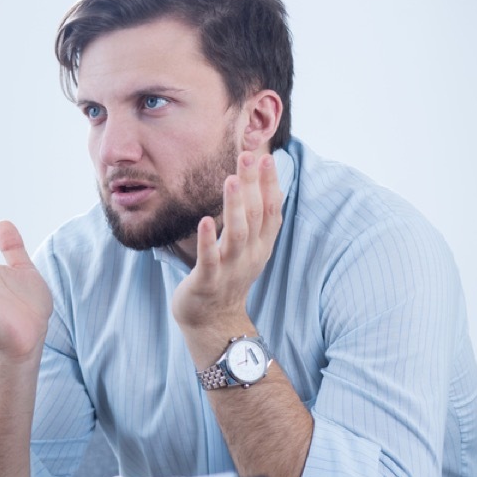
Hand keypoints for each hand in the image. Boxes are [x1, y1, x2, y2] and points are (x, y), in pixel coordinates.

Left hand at [172, 152, 281, 333]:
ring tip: (231, 180)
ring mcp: (230, 268)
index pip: (271, 210)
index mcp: (260, 245)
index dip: (270, 184)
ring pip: (236, 234)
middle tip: (248, 156)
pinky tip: (205, 220)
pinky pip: (209, 258)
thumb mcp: (248, 248)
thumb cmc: (228, 276)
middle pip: (256, 215)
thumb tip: (266, 186)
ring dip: (234, 206)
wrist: (213, 320)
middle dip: (253, 185)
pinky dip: (208, 240)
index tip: (266, 157)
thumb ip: (256, 220)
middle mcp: (250, 255)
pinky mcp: (207, 281)